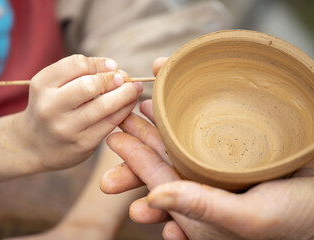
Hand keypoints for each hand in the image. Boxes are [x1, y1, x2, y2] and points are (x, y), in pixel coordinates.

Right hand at [15, 54, 142, 169]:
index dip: (100, 63)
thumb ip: (78, 72)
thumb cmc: (51, 107)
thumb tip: (114, 68)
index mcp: (42, 85)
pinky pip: (110, 123)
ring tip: (135, 89)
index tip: (112, 66)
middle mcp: (50, 107)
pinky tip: (129, 105)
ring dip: (126, 94)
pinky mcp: (82, 144)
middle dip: (114, 79)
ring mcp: (66, 128)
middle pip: (91, 85)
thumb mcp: (51, 85)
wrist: (34, 145)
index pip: (77, 64)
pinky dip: (124, 110)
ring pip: (105, 106)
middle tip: (125, 78)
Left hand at [100, 57, 313, 239]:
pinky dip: (191, 114)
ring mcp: (219, 167)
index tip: (114, 138)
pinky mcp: (236, 150)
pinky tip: (177, 104)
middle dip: (140, 141)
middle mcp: (206, 185)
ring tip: (143, 108)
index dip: (134, 159)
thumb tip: (154, 198)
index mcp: (201, 208)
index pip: (159, 179)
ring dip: (162, 126)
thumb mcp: (249, 217)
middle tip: (119, 120)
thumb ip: (202, 208)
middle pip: (165, 160)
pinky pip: (207, 130)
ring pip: (182, 143)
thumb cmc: (298, 216)